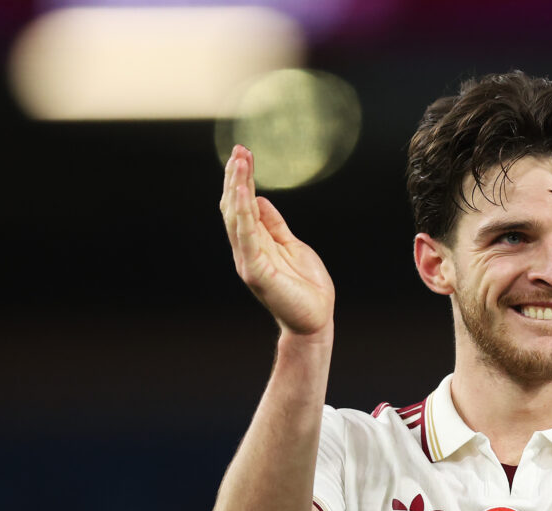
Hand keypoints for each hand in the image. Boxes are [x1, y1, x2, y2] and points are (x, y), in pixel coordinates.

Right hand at [219, 145, 334, 339]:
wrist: (316, 319)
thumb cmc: (307, 286)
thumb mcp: (292, 245)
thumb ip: (275, 225)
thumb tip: (260, 199)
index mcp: (256, 243)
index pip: (242, 206)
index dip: (241, 180)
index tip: (243, 154)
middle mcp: (247, 249)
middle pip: (235, 207)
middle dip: (236, 177)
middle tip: (239, 150)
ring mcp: (248, 260)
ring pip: (237, 217)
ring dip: (237, 187)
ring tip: (239, 161)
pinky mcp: (256, 270)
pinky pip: (246, 236)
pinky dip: (244, 212)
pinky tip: (245, 191)